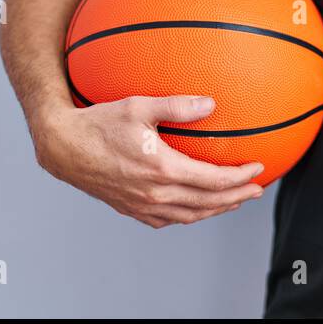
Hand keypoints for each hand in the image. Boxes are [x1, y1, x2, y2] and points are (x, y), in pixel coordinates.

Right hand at [32, 94, 264, 227]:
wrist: (62, 147)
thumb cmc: (99, 122)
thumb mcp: (139, 105)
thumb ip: (178, 105)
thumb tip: (211, 103)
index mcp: (162, 169)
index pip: (214, 181)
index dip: (241, 177)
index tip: (259, 169)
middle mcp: (154, 193)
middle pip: (208, 203)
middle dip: (238, 197)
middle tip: (259, 190)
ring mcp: (142, 205)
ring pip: (190, 215)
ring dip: (217, 209)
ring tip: (236, 200)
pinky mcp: (130, 209)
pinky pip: (168, 219)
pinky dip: (190, 215)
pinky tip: (197, 206)